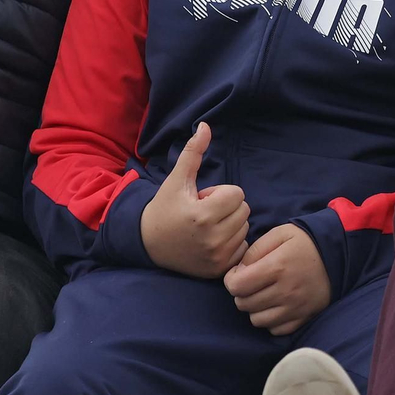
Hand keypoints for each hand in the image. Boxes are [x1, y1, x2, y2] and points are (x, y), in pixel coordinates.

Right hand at [140, 123, 250, 277]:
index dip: (220, 193)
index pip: (237, 194)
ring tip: (206, 227)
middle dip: (227, 207)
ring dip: (230, 224)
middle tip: (203, 213)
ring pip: (244, 228)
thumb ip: (193, 152)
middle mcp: (213, 238)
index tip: (202, 200)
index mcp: (203, 214)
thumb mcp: (177, 179)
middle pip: (244, 210)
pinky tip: (212, 242)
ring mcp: (217, 256)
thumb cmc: (165, 207)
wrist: (149, 243)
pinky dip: (231, 243)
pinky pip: (242, 248)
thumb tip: (206, 126)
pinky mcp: (219, 269)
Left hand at [222, 224, 331, 335]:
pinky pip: (275, 330)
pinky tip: (275, 305)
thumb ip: (255, 249)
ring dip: (254, 308)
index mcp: (277, 268)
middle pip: (244, 304)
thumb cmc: (306, 242)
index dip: (231, 279)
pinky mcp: (303, 318)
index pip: (237, 286)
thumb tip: (239, 270)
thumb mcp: (280, 234)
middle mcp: (285, 292)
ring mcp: (295, 308)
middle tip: (251, 282)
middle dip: (241, 293)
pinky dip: (270, 320)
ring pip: (256, 320)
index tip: (238, 273)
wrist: (340, 255)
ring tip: (263, 294)